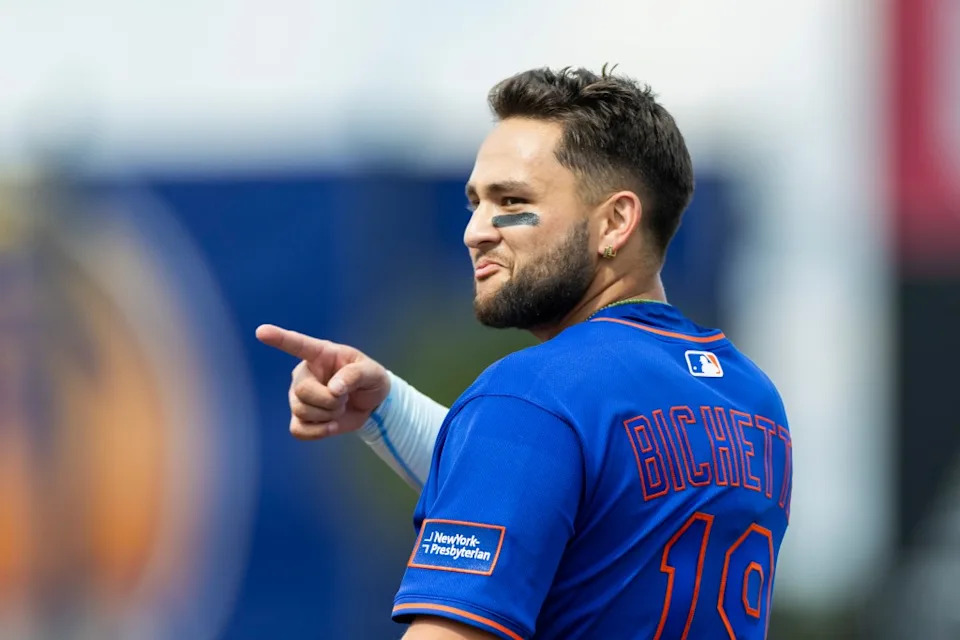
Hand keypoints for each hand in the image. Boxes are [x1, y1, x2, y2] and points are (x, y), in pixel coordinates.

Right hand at [255, 324, 390, 439]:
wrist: (371, 404)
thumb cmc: (370, 380)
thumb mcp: (372, 372)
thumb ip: (354, 375)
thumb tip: (333, 390)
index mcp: (321, 354)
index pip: (297, 344)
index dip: (279, 338)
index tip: (261, 331)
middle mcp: (304, 373)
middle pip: (302, 391)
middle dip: (329, 401)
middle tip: (345, 398)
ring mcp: (298, 396)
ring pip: (301, 411)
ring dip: (329, 415)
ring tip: (340, 407)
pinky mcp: (300, 418)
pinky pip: (298, 430)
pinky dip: (318, 432)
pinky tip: (331, 425)